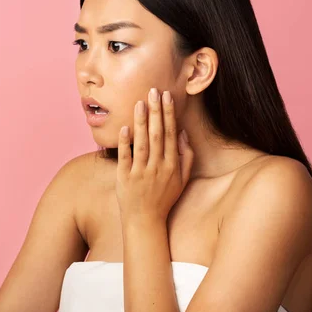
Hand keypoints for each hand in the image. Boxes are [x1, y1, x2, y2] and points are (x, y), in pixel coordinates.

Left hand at [116, 88, 193, 223]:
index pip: (171, 134)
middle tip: (153, 91)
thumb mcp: (182, 179)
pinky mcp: (125, 178)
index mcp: (172, 165)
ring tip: (139, 103)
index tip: (166, 97)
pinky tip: (125, 128)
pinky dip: (125, 143)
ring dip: (141, 122)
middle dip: (156, 112)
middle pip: (157, 134)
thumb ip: (186, 156)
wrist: (145, 220)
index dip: (168, 114)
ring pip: (142, 143)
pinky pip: (125, 158)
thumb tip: (183, 133)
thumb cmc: (164, 198)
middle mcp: (158, 167)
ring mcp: (141, 173)